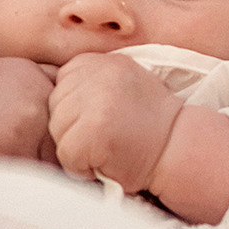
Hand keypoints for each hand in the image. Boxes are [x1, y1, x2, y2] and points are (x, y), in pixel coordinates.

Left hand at [48, 53, 183, 194]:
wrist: (180, 151)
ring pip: (57, 129)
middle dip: (72, 129)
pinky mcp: (95, 129)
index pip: (62, 83)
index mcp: (103, 61)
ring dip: (75, 148)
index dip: (76, 110)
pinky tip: (104, 163)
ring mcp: (97, 99)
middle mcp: (99, 73)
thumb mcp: (120, 87)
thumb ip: (90, 83)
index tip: (103, 120)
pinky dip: (81, 167)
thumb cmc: (147, 127)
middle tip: (106, 139)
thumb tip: (48, 89)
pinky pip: (66, 154)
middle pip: (55, 105)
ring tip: (106, 150)